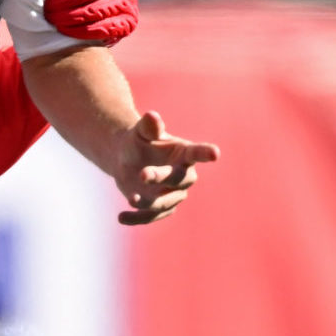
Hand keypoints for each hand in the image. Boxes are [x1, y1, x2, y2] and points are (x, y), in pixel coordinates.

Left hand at [108, 110, 218, 224]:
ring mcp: (172, 194)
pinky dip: (136, 218)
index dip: (205, 153)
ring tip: (131, 198)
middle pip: (177, 179)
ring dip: (149, 202)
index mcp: (183, 153)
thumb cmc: (140, 141)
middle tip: (143, 174)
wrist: (128, 158)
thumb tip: (152, 116)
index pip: (196, 153)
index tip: (214, 153)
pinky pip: (150, 216)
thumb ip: (148, 126)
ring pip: (165, 202)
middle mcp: (183, 175)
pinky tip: (120, 217)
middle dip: (161, 177)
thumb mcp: (141, 131)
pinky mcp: (159, 208)